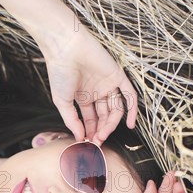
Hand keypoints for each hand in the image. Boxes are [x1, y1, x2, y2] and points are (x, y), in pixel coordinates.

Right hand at [43, 24, 137, 144]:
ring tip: (103, 135)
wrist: (65, 49)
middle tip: (96, 141)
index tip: (88, 143)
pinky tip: (130, 124)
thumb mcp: (62, 101)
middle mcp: (97, 92)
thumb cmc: (59, 72)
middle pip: (104, 116)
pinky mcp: (117, 76)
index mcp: (83, 97)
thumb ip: (71, 120)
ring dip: (111, 124)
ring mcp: (108, 84)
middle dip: (101, 130)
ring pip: (115, 109)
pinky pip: (129, 94)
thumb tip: (80, 138)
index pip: (92, 119)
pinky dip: (132, 109)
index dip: (91, 132)